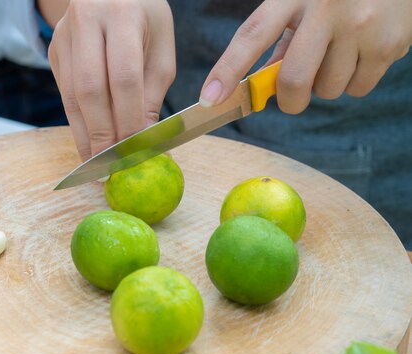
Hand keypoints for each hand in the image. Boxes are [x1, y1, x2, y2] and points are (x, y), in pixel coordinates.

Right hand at [48, 0, 175, 159]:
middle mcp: (86, 22)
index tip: (136, 151)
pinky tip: (90, 142)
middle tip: (111, 167)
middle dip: (101, 135)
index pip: (124, 77)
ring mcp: (63, 37)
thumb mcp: (160, 49)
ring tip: (98, 165)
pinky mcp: (53, 51)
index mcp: (122, 15)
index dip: (128, 119)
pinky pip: (64, 94)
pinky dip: (78, 122)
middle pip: (89, 90)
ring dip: (85, 135)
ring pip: (70, 96)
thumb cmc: (144, 20)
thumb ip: (152, 94)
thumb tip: (143, 141)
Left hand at [200, 0, 411, 113]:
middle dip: (289, 99)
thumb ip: (282, 35)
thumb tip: (265, 84)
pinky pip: (358, 88)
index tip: (209, 100)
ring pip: (327, 90)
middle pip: (292, 80)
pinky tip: (362, 52)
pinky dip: (354, 81)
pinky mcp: (389, 43)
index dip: (227, 70)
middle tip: (293, 95)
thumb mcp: (303, 0)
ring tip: (339, 53)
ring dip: (325, 84)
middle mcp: (326, 7)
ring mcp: (361, 25)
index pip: (252, 35)